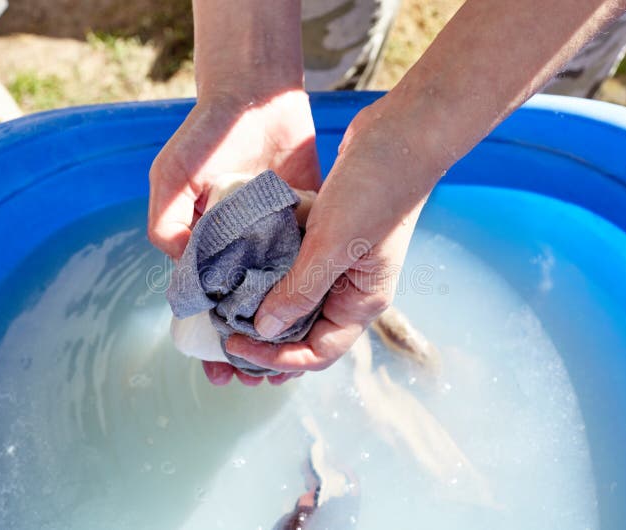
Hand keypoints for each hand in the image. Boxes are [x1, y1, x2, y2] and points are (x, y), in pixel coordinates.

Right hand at [148, 89, 320, 385]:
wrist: (257, 96)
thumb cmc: (208, 134)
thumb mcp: (173, 174)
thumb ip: (166, 218)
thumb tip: (175, 264)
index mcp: (201, 246)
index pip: (203, 307)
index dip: (208, 340)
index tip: (218, 371)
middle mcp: (237, 250)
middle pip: (241, 312)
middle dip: (245, 349)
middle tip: (254, 382)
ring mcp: (272, 241)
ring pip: (276, 300)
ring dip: (278, 334)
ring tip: (285, 369)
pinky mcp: (303, 227)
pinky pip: (305, 270)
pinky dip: (307, 299)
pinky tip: (313, 327)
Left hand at [225, 96, 446, 372]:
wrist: (401, 133)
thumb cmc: (377, 189)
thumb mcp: (333, 244)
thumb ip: (300, 289)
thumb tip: (264, 329)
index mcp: (361, 301)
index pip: (318, 353)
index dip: (276, 359)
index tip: (236, 345)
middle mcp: (351, 289)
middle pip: (304, 332)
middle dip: (266, 340)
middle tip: (225, 336)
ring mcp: (340, 263)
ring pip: (296, 297)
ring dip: (264, 303)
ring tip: (225, 304)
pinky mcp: (327, 237)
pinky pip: (294, 264)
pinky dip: (269, 268)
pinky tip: (241, 262)